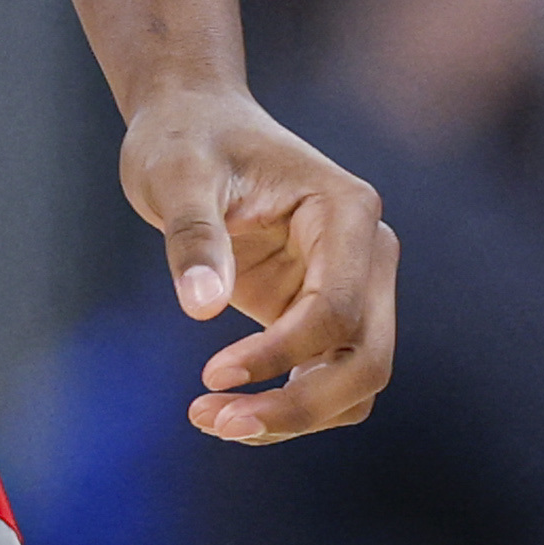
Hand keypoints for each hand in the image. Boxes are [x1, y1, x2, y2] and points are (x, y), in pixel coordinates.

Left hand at [121, 86, 396, 441]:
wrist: (193, 122)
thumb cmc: (186, 137)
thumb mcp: (176, 173)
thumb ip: (194, 235)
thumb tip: (202, 307)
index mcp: (347, 211)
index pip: (337, 308)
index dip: (280, 354)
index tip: (212, 373)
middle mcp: (366, 253)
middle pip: (366, 360)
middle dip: (298, 406)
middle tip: (216, 422)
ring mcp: (353, 286)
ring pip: (355, 382)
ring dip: (293, 416)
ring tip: (211, 421)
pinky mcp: (323, 312)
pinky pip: (326, 378)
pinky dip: (287, 405)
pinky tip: (228, 411)